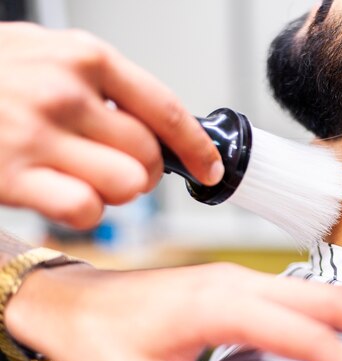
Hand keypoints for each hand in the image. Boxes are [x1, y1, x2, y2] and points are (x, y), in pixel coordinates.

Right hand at [0, 22, 222, 228]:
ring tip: (85, 181)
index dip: (196, 146)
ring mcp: (37, 133)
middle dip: (142, 174)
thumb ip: (100, 84)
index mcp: (84, 58)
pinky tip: (58, 196)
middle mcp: (65, 92)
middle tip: (117, 171)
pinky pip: (87, 210)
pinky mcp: (13, 175)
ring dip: (114, 194)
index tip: (209, 168)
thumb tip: (157, 127)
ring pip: (127, 186)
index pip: (165, 109)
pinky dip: (82, 212)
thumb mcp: (45, 55)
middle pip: (148, 157)